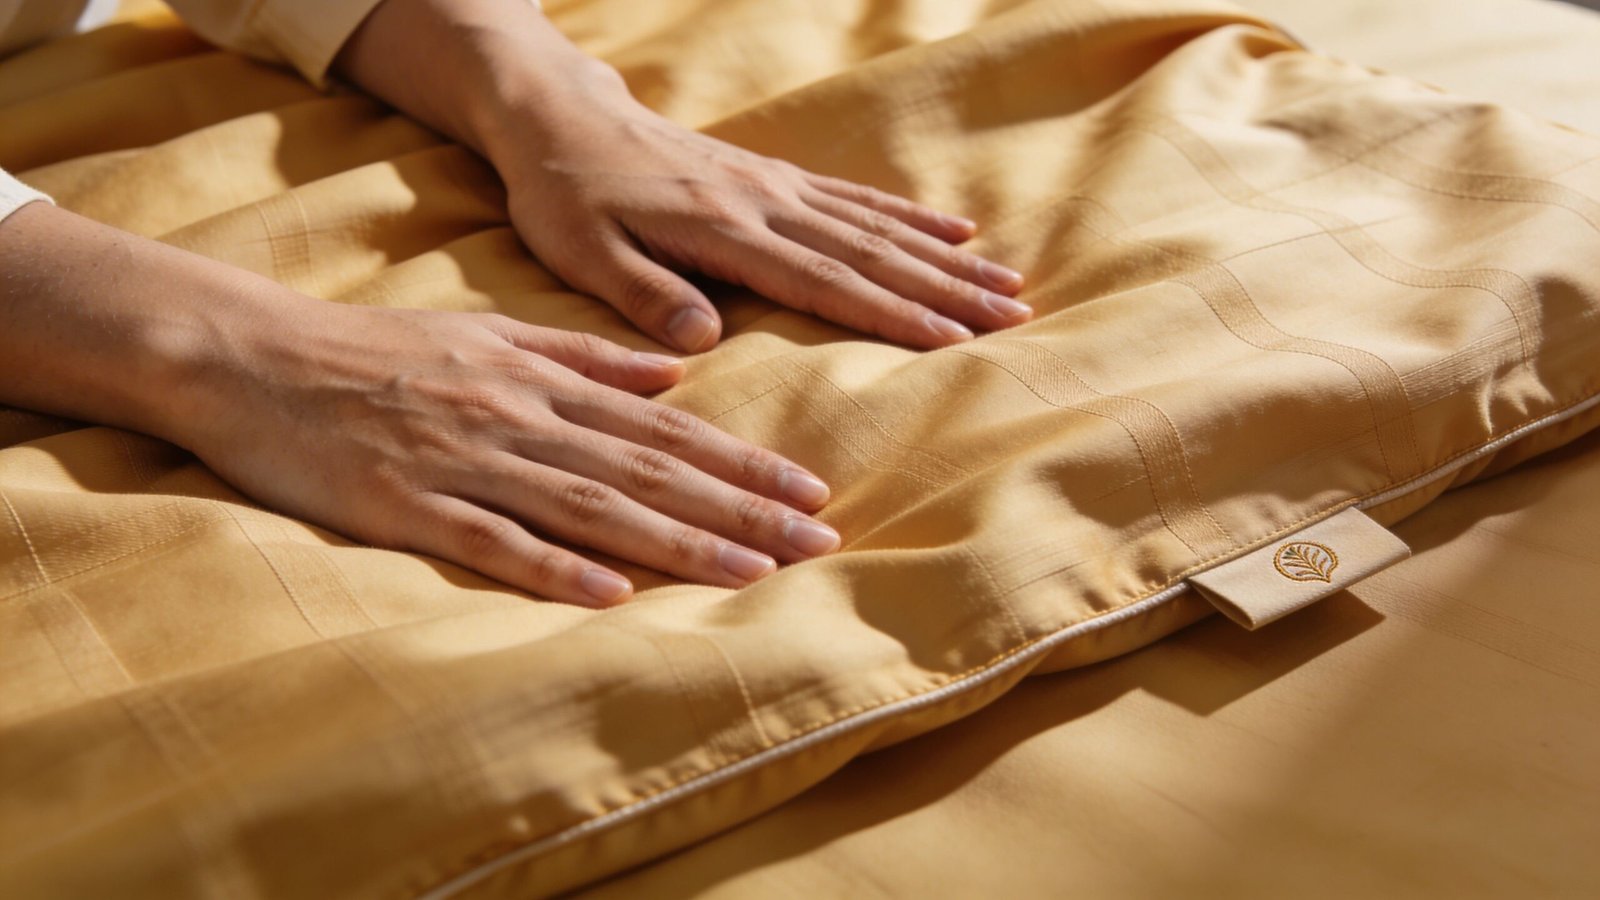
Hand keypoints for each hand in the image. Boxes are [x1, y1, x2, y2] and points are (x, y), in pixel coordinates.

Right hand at [180, 301, 839, 606]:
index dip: (742, 463)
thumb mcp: (489, 335)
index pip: (665, 429)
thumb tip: (673, 374)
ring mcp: (464, 462)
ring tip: (752, 572)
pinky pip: (491, 543)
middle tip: (815, 540)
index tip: (809, 492)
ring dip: (676, 542)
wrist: (252, 354)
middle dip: (739, 508)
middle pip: (648, 471)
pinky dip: (554, 569)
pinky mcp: (406, 506)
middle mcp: (518, 419)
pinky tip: (612, 597)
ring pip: (590, 507)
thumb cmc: (376, 349)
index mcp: (540, 381)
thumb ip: (584, 356)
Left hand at [336, 0, 1030, 353]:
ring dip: (944, 258)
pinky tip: (954, 230)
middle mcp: (764, 204)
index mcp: (723, 232)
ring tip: (1007, 283)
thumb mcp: (580, 253)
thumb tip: (704, 342)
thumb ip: (644, 295)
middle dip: (946, 288)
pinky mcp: (773, 176)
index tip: (952, 340)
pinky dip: (909, 216)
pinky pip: (855, 198)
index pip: (824, 281)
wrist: (559, 116)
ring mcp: (775, 186)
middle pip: (872, 252)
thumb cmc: (564, 196)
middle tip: (1013, 316)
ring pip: (877, 225)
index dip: (891, 313)